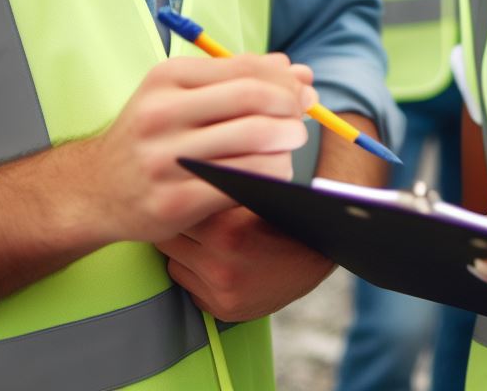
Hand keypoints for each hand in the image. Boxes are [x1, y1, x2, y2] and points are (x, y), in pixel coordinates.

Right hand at [84, 55, 315, 244]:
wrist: (94, 190)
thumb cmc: (152, 136)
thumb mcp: (182, 94)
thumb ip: (238, 79)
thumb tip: (296, 71)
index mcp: (167, 79)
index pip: (244, 69)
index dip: (283, 78)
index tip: (303, 88)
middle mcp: (161, 114)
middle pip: (251, 100)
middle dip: (290, 106)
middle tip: (304, 115)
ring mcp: (165, 159)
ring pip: (252, 140)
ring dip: (286, 138)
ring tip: (293, 140)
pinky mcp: (174, 200)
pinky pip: (242, 181)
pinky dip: (271, 173)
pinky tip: (277, 171)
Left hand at [155, 207, 333, 320]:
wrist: (317, 254)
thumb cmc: (286, 218)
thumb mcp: (255, 195)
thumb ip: (218, 192)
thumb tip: (181, 178)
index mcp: (227, 231)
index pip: (176, 215)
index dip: (180, 205)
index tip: (182, 199)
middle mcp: (221, 264)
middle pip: (169, 242)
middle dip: (179, 229)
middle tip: (193, 219)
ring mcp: (222, 291)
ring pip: (175, 265)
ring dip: (185, 253)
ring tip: (206, 242)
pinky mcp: (224, 309)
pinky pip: (190, 288)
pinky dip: (198, 276)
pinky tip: (216, 264)